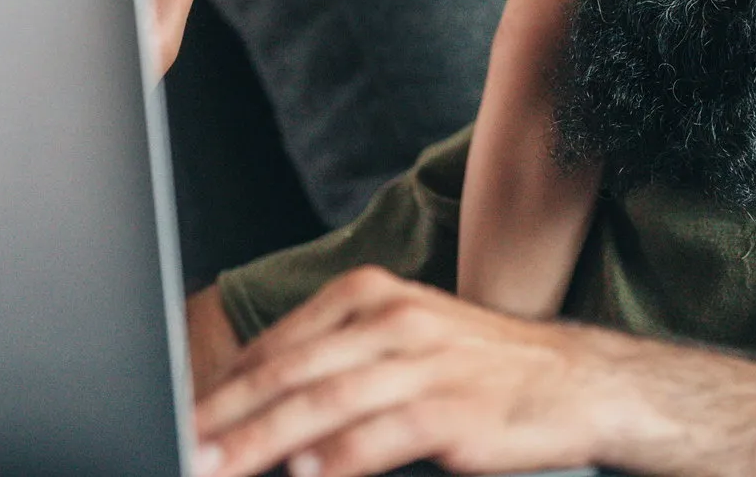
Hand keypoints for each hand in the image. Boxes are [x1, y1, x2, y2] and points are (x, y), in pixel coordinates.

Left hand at [194, 267, 625, 476]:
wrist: (576, 381)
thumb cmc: (479, 370)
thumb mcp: (403, 345)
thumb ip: (334, 368)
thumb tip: (260, 412)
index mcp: (370, 297)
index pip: (277, 347)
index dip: (222, 389)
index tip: (180, 421)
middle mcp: (391, 321)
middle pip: (288, 374)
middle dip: (226, 419)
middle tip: (183, 447)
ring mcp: (422, 362)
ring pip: (321, 406)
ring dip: (261, 444)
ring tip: (219, 468)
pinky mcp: (451, 409)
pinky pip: (378, 436)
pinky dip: (335, 459)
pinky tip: (303, 475)